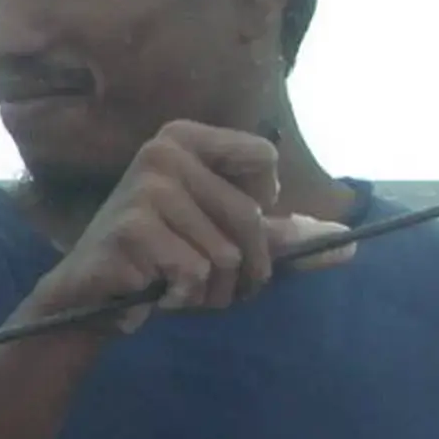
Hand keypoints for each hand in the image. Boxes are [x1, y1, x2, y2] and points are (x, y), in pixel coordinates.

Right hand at [29, 121, 353, 333]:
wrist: (88, 298)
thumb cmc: (160, 261)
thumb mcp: (224, 240)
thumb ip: (283, 239)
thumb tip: (350, 243)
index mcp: (186, 140)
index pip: (264, 159)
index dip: (262, 206)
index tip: (228, 223)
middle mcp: (163, 152)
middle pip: (250, 217)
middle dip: (243, 271)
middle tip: (212, 285)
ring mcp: (145, 188)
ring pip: (225, 255)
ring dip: (210, 292)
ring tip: (176, 288)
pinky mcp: (131, 228)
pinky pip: (194, 274)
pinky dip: (180, 297)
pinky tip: (153, 292)